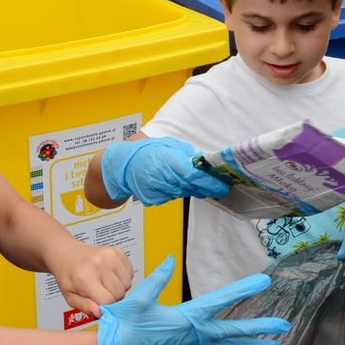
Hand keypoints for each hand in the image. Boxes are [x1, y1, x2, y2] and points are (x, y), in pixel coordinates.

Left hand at [51, 242, 133, 319]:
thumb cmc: (69, 276)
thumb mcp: (70, 297)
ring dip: (120, 288)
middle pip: (119, 293)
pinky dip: (123, 277)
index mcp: (85, 277)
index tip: (100, 303)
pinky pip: (130, 272)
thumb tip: (100, 312)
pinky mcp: (118, 251)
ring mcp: (110, 256)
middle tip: (102, 293)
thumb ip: (85, 306)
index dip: (105, 306)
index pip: (108, 300)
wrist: (68, 254)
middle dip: (113, 297)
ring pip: (127, 284)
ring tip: (106, 283)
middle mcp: (99, 264)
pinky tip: (111, 275)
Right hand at [97, 256, 289, 344]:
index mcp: (191, 316)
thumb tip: (169, 259)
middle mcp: (199, 334)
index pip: (225, 299)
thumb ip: (158, 277)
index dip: (246, 288)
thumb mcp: (142, 295)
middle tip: (284, 325)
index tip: (266, 281)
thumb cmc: (128, 321)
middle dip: (262, 328)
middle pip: (236, 330)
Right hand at [100, 136, 228, 205]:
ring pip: (184, 192)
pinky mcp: (154, 199)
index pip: (194, 175)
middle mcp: (163, 179)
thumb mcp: (167, 145)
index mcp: (168, 163)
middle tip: (222, 186)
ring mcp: (158, 192)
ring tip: (206, 185)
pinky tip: (179, 184)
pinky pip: (173, 196)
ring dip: (196, 189)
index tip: (223, 183)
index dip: (210, 181)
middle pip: (192, 187)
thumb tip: (202, 162)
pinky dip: (179, 191)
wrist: (121, 166)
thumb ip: (185, 154)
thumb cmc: (145, 151)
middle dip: (208, 187)